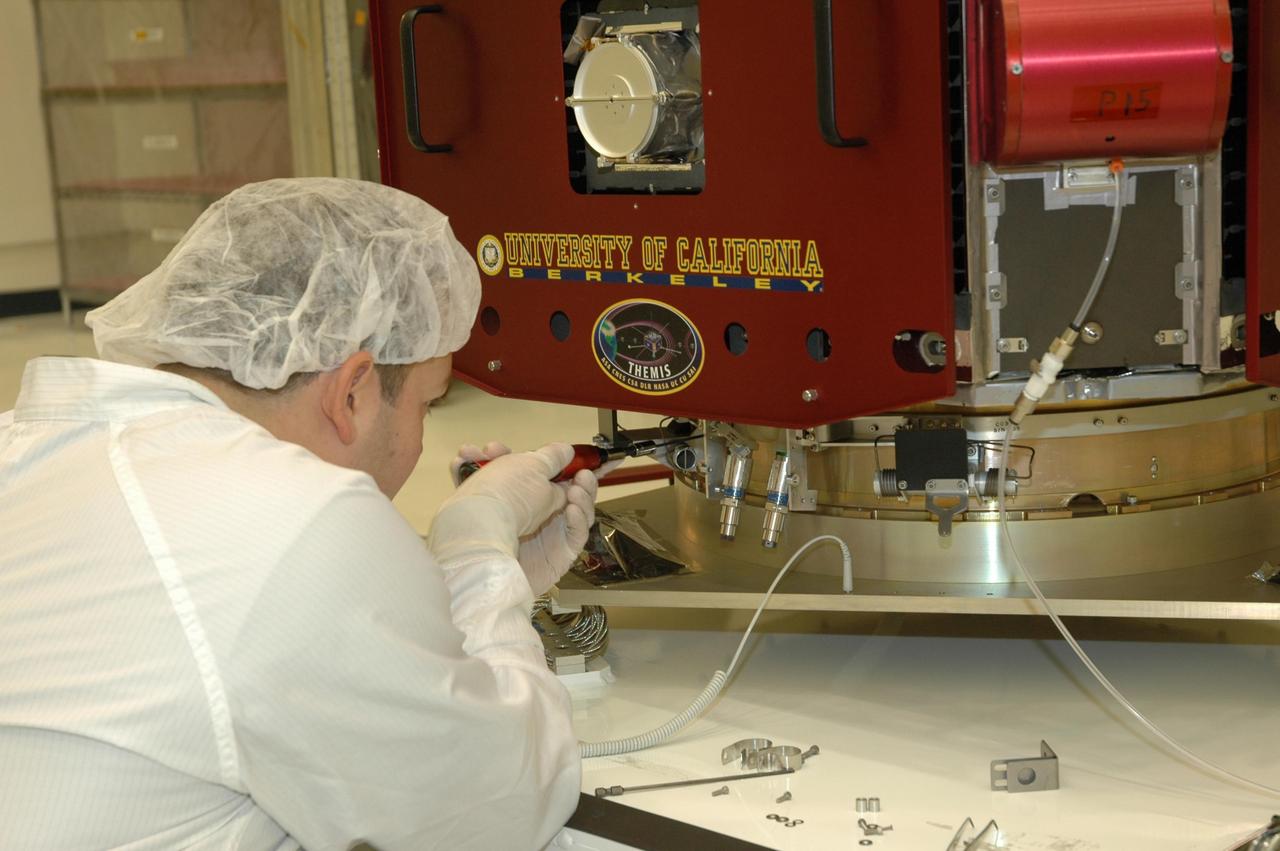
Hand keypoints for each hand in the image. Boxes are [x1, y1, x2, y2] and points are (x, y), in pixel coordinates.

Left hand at [448, 442, 603, 594]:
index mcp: (522, 493)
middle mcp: (535, 515)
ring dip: (583, 497)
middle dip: (579, 481)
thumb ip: (546, 458)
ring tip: (580, 486)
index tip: (579, 455)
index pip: (551, 477)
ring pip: (576, 514)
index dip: (568, 466)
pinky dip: (578, 521)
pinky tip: (573, 509)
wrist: (482, 547)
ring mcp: (547, 537)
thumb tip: (566, 450)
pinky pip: (574, 536)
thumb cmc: (494, 505)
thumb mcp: (520, 469)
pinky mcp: (557, 557)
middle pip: (569, 496)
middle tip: (584, 471)